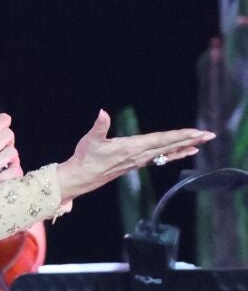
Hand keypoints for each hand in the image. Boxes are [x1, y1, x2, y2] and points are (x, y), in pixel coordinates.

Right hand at [56, 109, 214, 201]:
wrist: (81, 178)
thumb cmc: (85, 158)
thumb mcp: (90, 140)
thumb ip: (99, 126)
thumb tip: (102, 113)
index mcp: (131, 148)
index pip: (161, 140)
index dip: (179, 135)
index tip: (195, 132)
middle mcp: (139, 156)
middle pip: (169, 146)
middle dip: (190, 140)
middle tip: (209, 135)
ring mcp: (139, 161)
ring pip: (167, 153)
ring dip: (185, 147)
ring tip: (201, 143)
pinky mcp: (136, 163)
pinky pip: (160, 158)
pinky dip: (174, 154)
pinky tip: (184, 152)